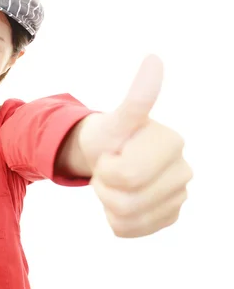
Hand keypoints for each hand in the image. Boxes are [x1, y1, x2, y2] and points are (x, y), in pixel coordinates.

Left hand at [78, 55, 192, 237]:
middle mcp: (184, 170)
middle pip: (126, 200)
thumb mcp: (116, 119)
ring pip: (127, 218)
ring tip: (113, 183)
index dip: (106, 168)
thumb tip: (154, 58)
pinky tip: (119, 201)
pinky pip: (131, 231)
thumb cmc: (110, 136)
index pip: (127, 176)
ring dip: (108, 202)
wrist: (106, 155)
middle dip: (104, 185)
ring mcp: (178, 196)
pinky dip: (115, 219)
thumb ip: (137, 98)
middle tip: (108, 168)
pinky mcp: (168, 216)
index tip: (111, 153)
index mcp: (172, 143)